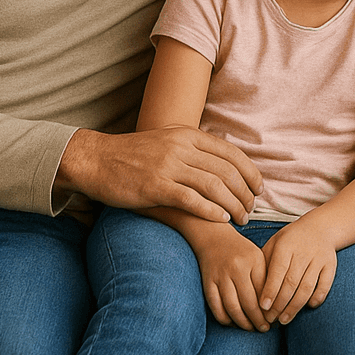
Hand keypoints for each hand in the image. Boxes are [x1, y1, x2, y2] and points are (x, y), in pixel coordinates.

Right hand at [55, 126, 262, 223]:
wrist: (96, 160)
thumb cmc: (133, 155)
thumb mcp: (167, 140)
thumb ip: (193, 148)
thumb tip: (224, 163)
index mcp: (188, 135)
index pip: (232, 154)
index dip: (250, 173)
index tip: (259, 189)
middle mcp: (181, 147)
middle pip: (227, 171)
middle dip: (245, 193)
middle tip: (252, 210)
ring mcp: (168, 166)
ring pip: (214, 186)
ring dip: (233, 205)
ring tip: (241, 219)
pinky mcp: (155, 186)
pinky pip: (192, 200)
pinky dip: (211, 211)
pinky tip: (222, 220)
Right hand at [190, 226, 271, 330]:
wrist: (213, 237)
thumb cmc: (241, 251)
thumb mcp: (258, 258)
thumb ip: (266, 278)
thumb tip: (274, 306)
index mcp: (253, 261)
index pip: (264, 291)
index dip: (271, 309)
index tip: (276, 319)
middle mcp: (236, 268)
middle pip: (249, 302)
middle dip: (259, 320)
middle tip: (265, 329)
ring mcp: (220, 276)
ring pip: (233, 307)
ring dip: (243, 323)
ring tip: (251, 329)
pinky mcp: (207, 282)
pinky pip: (216, 307)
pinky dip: (225, 319)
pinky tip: (233, 323)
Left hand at [259, 218, 338, 324]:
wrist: (320, 227)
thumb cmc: (290, 240)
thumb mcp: (274, 243)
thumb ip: (264, 262)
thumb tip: (253, 288)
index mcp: (286, 246)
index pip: (277, 271)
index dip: (270, 290)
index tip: (262, 307)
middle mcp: (303, 252)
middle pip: (291, 283)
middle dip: (279, 304)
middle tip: (270, 320)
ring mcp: (318, 258)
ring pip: (307, 287)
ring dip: (295, 306)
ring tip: (284, 319)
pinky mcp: (331, 265)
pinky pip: (325, 285)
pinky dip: (317, 297)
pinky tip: (308, 307)